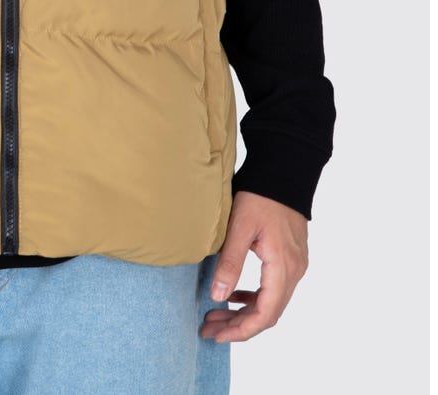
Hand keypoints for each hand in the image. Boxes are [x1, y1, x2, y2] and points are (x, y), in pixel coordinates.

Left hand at [199, 190, 308, 343]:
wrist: (284, 170)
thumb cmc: (261, 195)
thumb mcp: (240, 227)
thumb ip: (230, 263)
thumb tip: (217, 296)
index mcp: (283, 267)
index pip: (265, 314)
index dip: (240, 330)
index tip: (216, 334)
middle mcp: (294, 271)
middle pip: (268, 313)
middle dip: (238, 325)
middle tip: (208, 328)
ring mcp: (295, 265)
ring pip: (271, 302)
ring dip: (244, 312)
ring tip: (215, 314)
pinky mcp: (290, 257)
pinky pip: (273, 288)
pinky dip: (253, 297)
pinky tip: (234, 295)